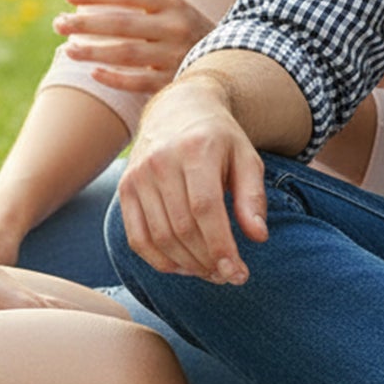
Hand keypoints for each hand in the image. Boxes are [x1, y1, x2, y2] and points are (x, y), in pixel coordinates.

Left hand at [56, 0, 213, 94]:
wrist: (234, 61)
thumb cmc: (189, 26)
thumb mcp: (170, 2)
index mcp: (171, 3)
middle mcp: (175, 27)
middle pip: (123, 24)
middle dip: (87, 23)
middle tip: (57, 23)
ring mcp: (177, 55)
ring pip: (128, 53)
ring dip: (94, 52)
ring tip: (67, 49)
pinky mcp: (177, 81)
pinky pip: (141, 82)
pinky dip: (117, 79)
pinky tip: (93, 73)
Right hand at [117, 74, 266, 283]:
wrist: (177, 108)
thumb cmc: (218, 138)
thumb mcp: (246, 157)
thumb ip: (253, 196)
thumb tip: (257, 237)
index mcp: (194, 151)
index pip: (205, 209)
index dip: (221, 247)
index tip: (239, 274)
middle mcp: (159, 162)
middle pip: (182, 227)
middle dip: (208, 261)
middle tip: (229, 276)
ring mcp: (137, 175)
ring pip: (159, 236)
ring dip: (187, 265)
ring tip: (210, 272)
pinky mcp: (126, 188)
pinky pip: (136, 236)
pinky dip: (157, 259)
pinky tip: (181, 266)